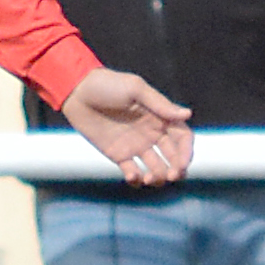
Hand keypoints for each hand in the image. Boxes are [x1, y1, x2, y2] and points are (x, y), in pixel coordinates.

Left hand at [58, 68, 192, 186]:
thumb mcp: (135, 89)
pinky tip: (132, 177)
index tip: (182, 164)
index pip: (182, 138)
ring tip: (148, 178)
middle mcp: (152, 133)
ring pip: (156, 168)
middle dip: (177, 170)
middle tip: (171, 176)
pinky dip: (136, 179)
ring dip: (158, 177)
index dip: (186, 152)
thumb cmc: (107, 84)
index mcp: (159, 117)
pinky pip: (133, 172)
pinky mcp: (119, 155)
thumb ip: (160, 104)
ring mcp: (136, 145)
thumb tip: (188, 114)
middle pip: (174, 156)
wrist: (77, 92)